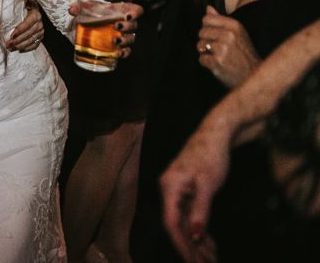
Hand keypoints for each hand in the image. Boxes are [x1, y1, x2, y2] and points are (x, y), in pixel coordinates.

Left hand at [7, 1, 43, 51]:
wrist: (32, 9)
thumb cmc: (25, 6)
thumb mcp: (22, 2)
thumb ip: (18, 2)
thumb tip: (10, 1)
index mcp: (35, 14)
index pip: (28, 23)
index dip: (20, 30)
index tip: (12, 35)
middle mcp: (40, 23)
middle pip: (29, 34)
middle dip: (18, 40)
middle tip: (8, 44)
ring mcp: (41, 31)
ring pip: (32, 40)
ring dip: (21, 46)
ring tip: (11, 48)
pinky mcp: (40, 37)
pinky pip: (35, 45)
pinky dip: (27, 49)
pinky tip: (19, 50)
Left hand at [69, 0, 141, 58]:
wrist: (90, 21)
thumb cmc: (94, 11)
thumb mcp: (87, 7)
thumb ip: (80, 7)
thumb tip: (72, 10)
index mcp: (123, 10)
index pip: (136, 10)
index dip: (136, 13)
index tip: (128, 15)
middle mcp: (126, 22)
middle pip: (133, 25)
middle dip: (127, 27)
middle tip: (116, 26)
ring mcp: (124, 35)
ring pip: (131, 39)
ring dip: (125, 41)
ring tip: (115, 41)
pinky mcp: (120, 46)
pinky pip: (126, 51)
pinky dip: (124, 53)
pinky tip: (118, 54)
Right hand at [161, 118, 230, 262]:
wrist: (216, 134)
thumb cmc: (210, 155)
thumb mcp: (208, 184)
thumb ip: (200, 211)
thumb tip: (195, 236)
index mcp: (169, 186)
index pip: (171, 222)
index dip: (180, 244)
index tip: (192, 262)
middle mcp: (169, 190)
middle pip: (177, 225)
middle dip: (191, 248)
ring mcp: (178, 191)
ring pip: (185, 222)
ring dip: (197, 243)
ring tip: (212, 260)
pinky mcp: (187, 191)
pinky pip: (191, 216)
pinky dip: (201, 230)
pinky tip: (210, 245)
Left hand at [196, 6, 259, 87]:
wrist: (253, 75)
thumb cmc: (244, 54)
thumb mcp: (237, 33)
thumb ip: (221, 20)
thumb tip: (208, 8)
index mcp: (234, 25)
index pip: (207, 18)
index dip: (207, 27)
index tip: (214, 35)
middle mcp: (229, 35)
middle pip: (201, 32)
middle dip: (206, 41)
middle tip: (218, 49)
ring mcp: (223, 48)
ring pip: (199, 45)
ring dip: (206, 52)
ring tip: (218, 56)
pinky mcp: (217, 61)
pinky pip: (201, 59)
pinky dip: (207, 63)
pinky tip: (218, 64)